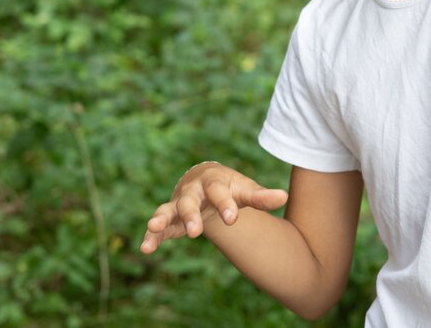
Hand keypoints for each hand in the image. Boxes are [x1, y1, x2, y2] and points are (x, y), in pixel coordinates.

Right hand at [140, 161, 288, 253]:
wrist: (207, 181)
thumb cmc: (230, 188)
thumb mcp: (245, 190)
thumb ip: (261, 197)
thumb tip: (283, 197)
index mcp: (214, 182)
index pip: (220, 191)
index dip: (226, 204)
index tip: (233, 218)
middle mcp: (193, 191)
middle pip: (189, 201)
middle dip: (191, 214)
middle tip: (196, 231)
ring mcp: (179, 204)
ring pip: (168, 210)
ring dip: (160, 219)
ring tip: (153, 226)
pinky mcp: (170, 219)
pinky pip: (159, 228)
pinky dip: (152, 236)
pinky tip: (146, 249)